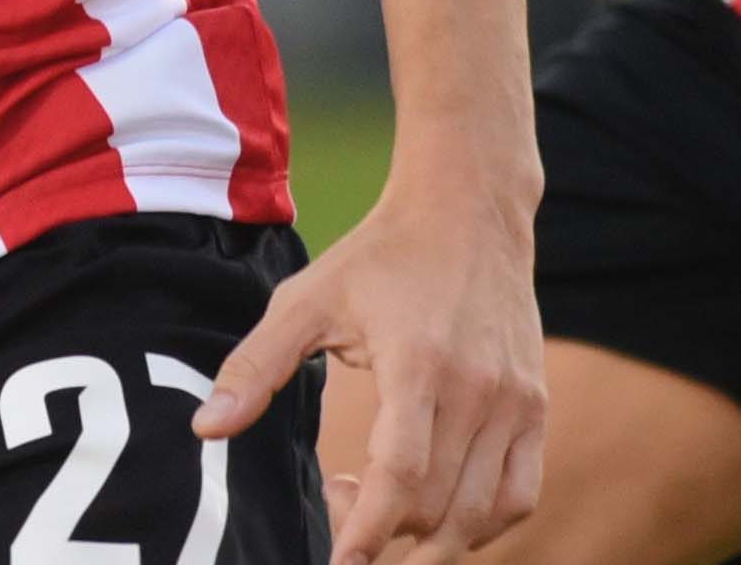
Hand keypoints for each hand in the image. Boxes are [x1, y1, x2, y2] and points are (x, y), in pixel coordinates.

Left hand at [193, 176, 545, 562]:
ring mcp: (516, 402)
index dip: (369, 533)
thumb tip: (205, 429)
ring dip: (429, 539)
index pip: (402, 476)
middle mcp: (478, 390)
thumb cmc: (380, 255)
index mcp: (419, 364)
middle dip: (382, 531)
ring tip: (383, 511)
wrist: (468, 209)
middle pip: (436, 506)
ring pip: (481, 513)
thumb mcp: (307, 300)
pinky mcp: (535, 406)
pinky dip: (481, 525)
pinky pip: (519, 495)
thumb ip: (255, 365)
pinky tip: (438, 513)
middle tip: (340, 495)